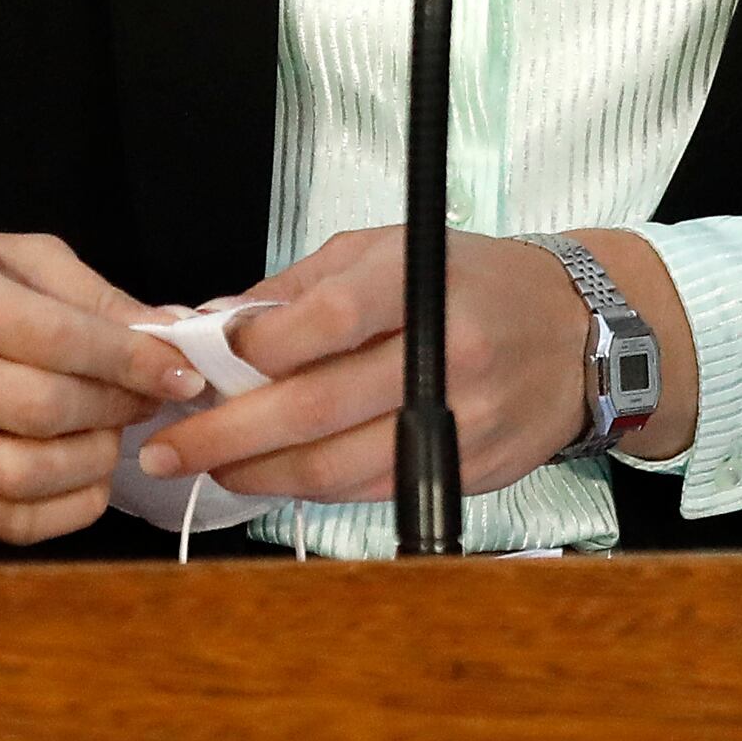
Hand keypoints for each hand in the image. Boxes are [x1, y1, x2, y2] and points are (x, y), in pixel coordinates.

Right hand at [0, 228, 205, 544]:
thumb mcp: (17, 259)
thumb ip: (95, 297)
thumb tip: (176, 334)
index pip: (47, 336)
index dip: (126, 360)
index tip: (179, 371)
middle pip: (32, 410)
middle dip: (110, 410)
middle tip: (144, 400)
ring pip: (16, 475)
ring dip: (89, 464)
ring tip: (109, 436)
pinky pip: (0, 522)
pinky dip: (63, 511)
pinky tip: (87, 479)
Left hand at [143, 226, 695, 503]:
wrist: (578, 336)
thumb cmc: (471, 281)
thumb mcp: (388, 251)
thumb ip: (301, 289)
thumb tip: (213, 327)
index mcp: (421, 282)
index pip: (327, 319)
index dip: (256, 347)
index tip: (206, 358)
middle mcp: (445, 353)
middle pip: (315, 408)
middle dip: (224, 435)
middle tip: (163, 449)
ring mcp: (461, 420)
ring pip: (335, 467)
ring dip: (256, 473)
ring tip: (203, 466)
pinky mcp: (467, 470)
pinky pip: (368, 489)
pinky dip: (308, 487)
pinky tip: (270, 474)